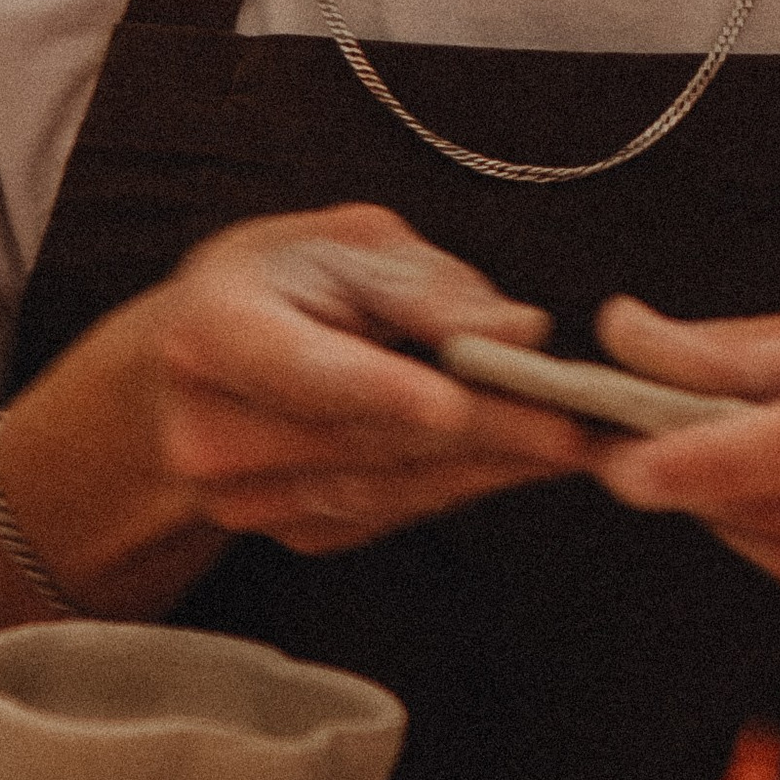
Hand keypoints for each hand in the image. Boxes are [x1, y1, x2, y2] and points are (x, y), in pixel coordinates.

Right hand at [152, 207, 591, 551]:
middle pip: (362, 440)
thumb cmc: (282, 282)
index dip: (377, 389)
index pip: (299, 369)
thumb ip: (426, 287)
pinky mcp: (291, 534)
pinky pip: (393, 513)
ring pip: (388, 488)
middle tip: (575, 421)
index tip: (452, 402)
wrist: (204, 360)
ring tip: (574, 440)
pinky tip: (521, 458)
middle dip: (481, 429)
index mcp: (209, 332)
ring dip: (488, 467)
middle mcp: (208, 432)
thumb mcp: (346, 245)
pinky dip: (462, 485)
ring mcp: (243, 499)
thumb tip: (517, 331)